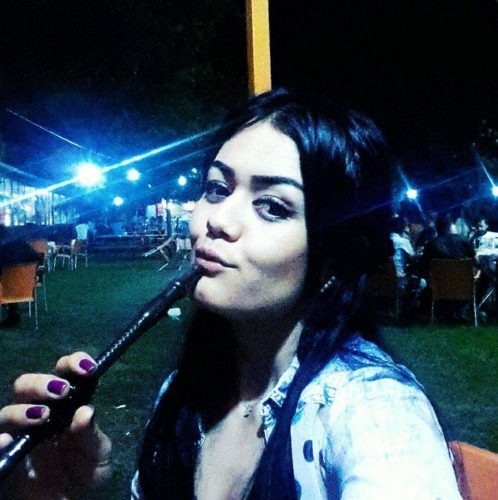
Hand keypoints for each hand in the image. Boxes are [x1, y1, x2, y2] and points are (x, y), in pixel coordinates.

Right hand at [0, 352, 111, 498]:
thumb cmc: (84, 471)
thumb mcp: (98, 456)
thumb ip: (92, 435)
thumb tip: (85, 411)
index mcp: (65, 403)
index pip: (64, 372)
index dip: (73, 362)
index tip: (87, 367)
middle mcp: (38, 411)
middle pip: (26, 384)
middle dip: (42, 382)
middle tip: (61, 391)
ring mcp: (18, 434)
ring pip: (7, 411)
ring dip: (22, 410)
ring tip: (43, 416)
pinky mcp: (5, 455)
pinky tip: (7, 442)